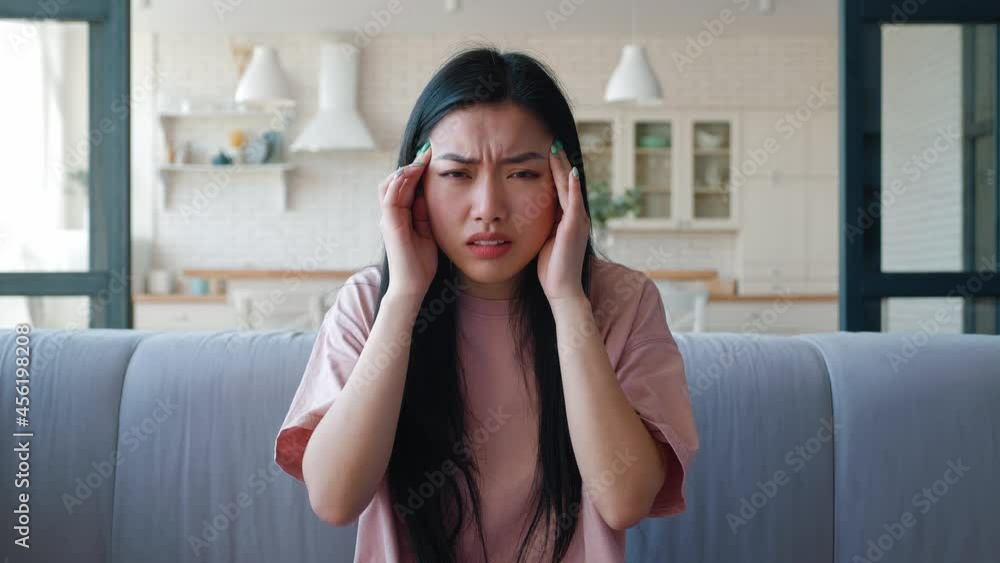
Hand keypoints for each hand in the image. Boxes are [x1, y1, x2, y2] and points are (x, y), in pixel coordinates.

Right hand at [378, 142, 436, 298]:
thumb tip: (426, 194)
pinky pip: (390, 197)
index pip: (404, 186)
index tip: (431, 156)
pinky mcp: (390, 225)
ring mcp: (388, 219)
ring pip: (390, 185)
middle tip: (427, 151)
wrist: (413, 286)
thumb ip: (425, 214)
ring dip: (405, 169)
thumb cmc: (421, 263)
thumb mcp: (428, 232)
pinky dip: (399, 182)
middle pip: (395, 181)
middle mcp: (391, 215)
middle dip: (411, 164)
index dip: (416, 170)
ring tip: (422, 157)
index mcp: (400, 216)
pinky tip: (413, 172)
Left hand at [537, 138, 589, 300]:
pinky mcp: (574, 227)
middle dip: (560, 162)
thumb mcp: (544, 241)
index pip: (561, 188)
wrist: (562, 290)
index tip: (547, 153)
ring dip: (563, 167)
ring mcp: (578, 221)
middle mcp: (576, 217)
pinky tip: (569, 171)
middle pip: (566, 182)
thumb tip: (528, 215)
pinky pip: (573, 201)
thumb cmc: (551, 270)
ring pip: (569, 187)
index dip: (555, 170)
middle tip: (553, 141)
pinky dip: (571, 185)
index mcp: (568, 219)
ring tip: (556, 148)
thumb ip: (542, 226)